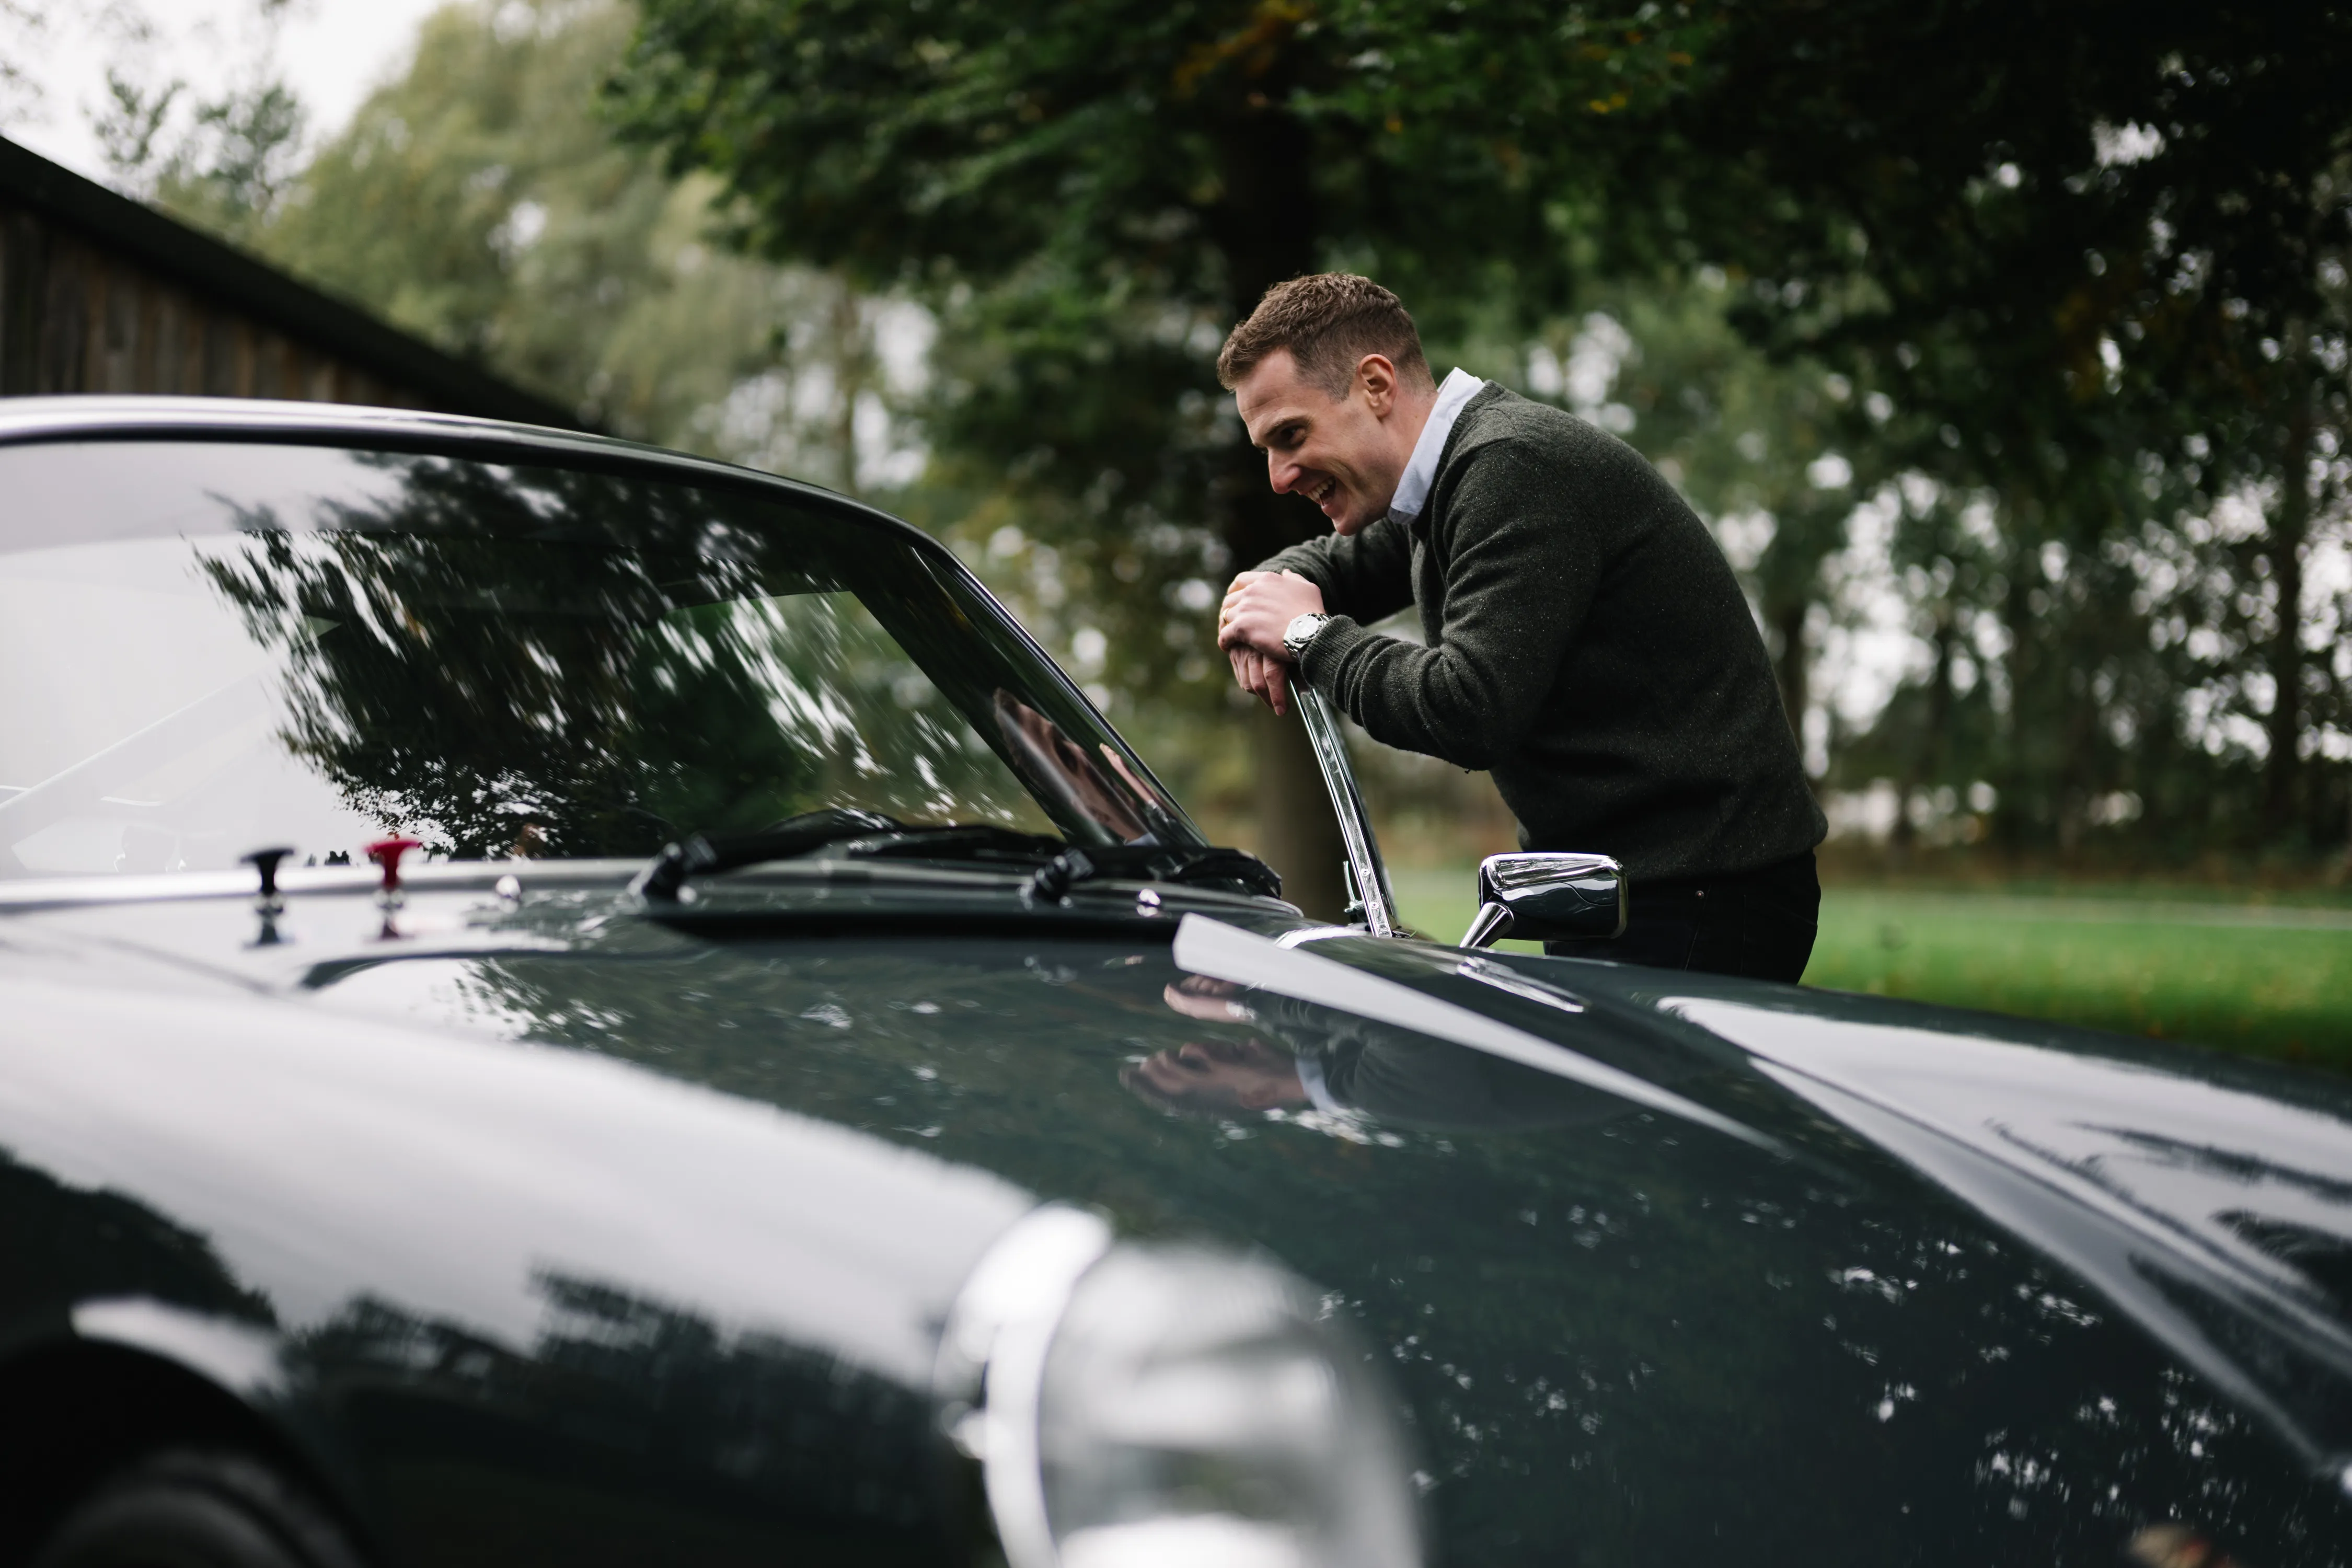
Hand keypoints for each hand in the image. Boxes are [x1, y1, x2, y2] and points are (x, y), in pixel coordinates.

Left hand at [1217, 570, 1325, 715]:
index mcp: (1266, 580)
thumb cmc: (1312, 612)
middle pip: (1231, 599)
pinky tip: (1227, 648)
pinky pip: (1225, 634)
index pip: (1241, 580)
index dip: (1235, 590)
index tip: (1234, 599)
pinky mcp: (1241, 627)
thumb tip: (1286, 572)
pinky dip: (1224, 641)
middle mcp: (1252, 590)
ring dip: (1227, 626)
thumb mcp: (1307, 588)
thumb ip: (1294, 579)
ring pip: (1226, 616)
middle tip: (1231, 622)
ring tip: (1230, 637)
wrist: (1310, 632)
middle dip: (1229, 610)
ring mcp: (1245, 608)